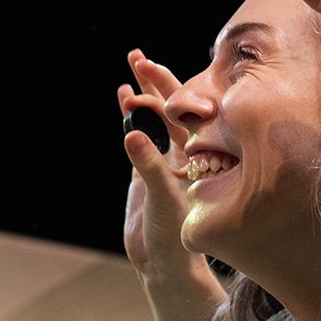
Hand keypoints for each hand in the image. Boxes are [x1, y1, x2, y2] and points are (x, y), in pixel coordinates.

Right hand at [119, 48, 195, 276]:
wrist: (164, 263)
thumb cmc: (176, 236)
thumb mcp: (164, 198)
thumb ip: (150, 167)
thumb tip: (133, 135)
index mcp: (198, 155)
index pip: (186, 112)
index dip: (171, 88)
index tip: (152, 69)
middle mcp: (185, 152)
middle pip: (172, 106)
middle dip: (156, 81)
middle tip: (137, 57)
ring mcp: (165, 158)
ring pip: (155, 117)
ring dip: (144, 92)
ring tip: (133, 64)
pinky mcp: (146, 169)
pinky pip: (140, 134)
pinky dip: (132, 116)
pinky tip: (123, 98)